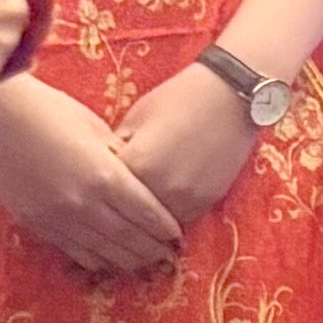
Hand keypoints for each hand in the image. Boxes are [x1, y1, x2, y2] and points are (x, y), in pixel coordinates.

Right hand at [0, 75, 182, 275]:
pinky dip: (93, 259)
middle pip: (128, 238)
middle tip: (167, 258)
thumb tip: (139, 181)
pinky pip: (71, 250)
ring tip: (143, 265)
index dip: (164, 229)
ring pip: (101, 251)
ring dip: (125, 261)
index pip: (146, 213)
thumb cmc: (52, 111)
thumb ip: (119, 161)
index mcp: (106, 176)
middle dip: (151, 250)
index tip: (177, 237)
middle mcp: (84, 203)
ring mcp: (57, 217)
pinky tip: (106, 262)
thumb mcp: (98, 132)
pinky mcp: (34, 222)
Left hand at [112, 60, 259, 233]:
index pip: (106, 192)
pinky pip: (180, 220)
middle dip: (119, 210)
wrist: (230, 97)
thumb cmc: (177, 99)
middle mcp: (162, 188)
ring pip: (156, 226)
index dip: (96, 190)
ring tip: (135, 214)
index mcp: (138, 165)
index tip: (92, 191)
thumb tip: (103, 172)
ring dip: (145, 221)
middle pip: (130, 215)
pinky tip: (161, 208)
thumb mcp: (136, 118)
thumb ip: (118, 149)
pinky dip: (168, 218)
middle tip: (107, 210)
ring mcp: (188, 198)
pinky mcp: (208, 202)